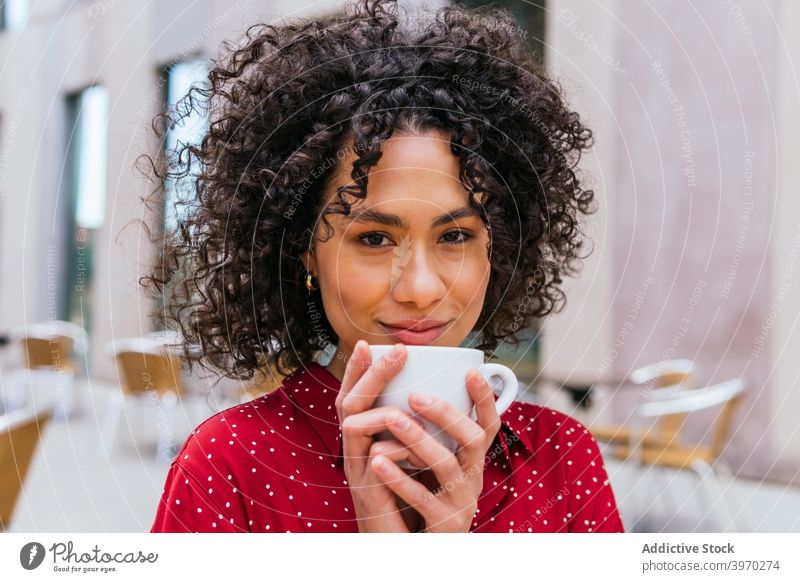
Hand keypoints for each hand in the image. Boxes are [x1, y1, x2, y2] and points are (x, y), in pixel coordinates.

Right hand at [337, 339, 427, 531]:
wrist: (399, 545)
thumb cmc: (408, 496)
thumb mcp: (413, 455)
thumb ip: (417, 429)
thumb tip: (436, 394)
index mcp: (365, 439)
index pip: (353, 397)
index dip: (356, 371)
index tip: (367, 343)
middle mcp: (354, 450)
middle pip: (348, 402)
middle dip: (371, 372)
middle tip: (393, 350)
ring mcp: (358, 470)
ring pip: (354, 424)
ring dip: (381, 402)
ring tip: (410, 391)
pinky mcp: (369, 491)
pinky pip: (376, 460)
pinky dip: (397, 449)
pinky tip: (416, 450)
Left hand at [368, 368, 501, 532]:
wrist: (420, 546)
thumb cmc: (424, 494)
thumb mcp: (434, 464)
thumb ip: (433, 432)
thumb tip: (417, 383)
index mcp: (471, 459)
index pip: (488, 424)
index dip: (484, 398)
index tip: (471, 371)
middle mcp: (473, 477)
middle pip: (473, 440)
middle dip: (446, 414)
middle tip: (415, 395)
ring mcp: (461, 501)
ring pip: (448, 466)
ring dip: (419, 440)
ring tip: (391, 419)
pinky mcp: (443, 524)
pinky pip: (423, 498)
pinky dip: (399, 478)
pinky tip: (377, 460)